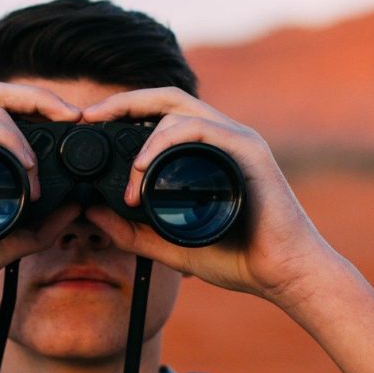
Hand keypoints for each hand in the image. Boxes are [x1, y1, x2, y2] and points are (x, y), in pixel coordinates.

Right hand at [0, 81, 83, 304]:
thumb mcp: (2, 243)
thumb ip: (38, 230)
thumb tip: (75, 209)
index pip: (4, 109)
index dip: (40, 107)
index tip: (74, 124)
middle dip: (41, 97)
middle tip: (75, 115)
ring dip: (24, 131)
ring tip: (37, 170)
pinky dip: (4, 136)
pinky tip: (23, 163)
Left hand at [81, 87, 345, 309]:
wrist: (285, 274)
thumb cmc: (239, 258)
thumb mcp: (170, 246)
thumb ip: (132, 232)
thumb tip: (92, 214)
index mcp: (205, 150)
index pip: (160, 114)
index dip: (123, 111)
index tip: (88, 124)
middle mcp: (222, 136)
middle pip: (166, 98)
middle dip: (123, 101)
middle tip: (89, 116)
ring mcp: (237, 139)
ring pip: (179, 110)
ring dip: (143, 136)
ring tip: (128, 175)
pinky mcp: (248, 150)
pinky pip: (200, 129)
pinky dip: (166, 142)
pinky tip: (145, 168)